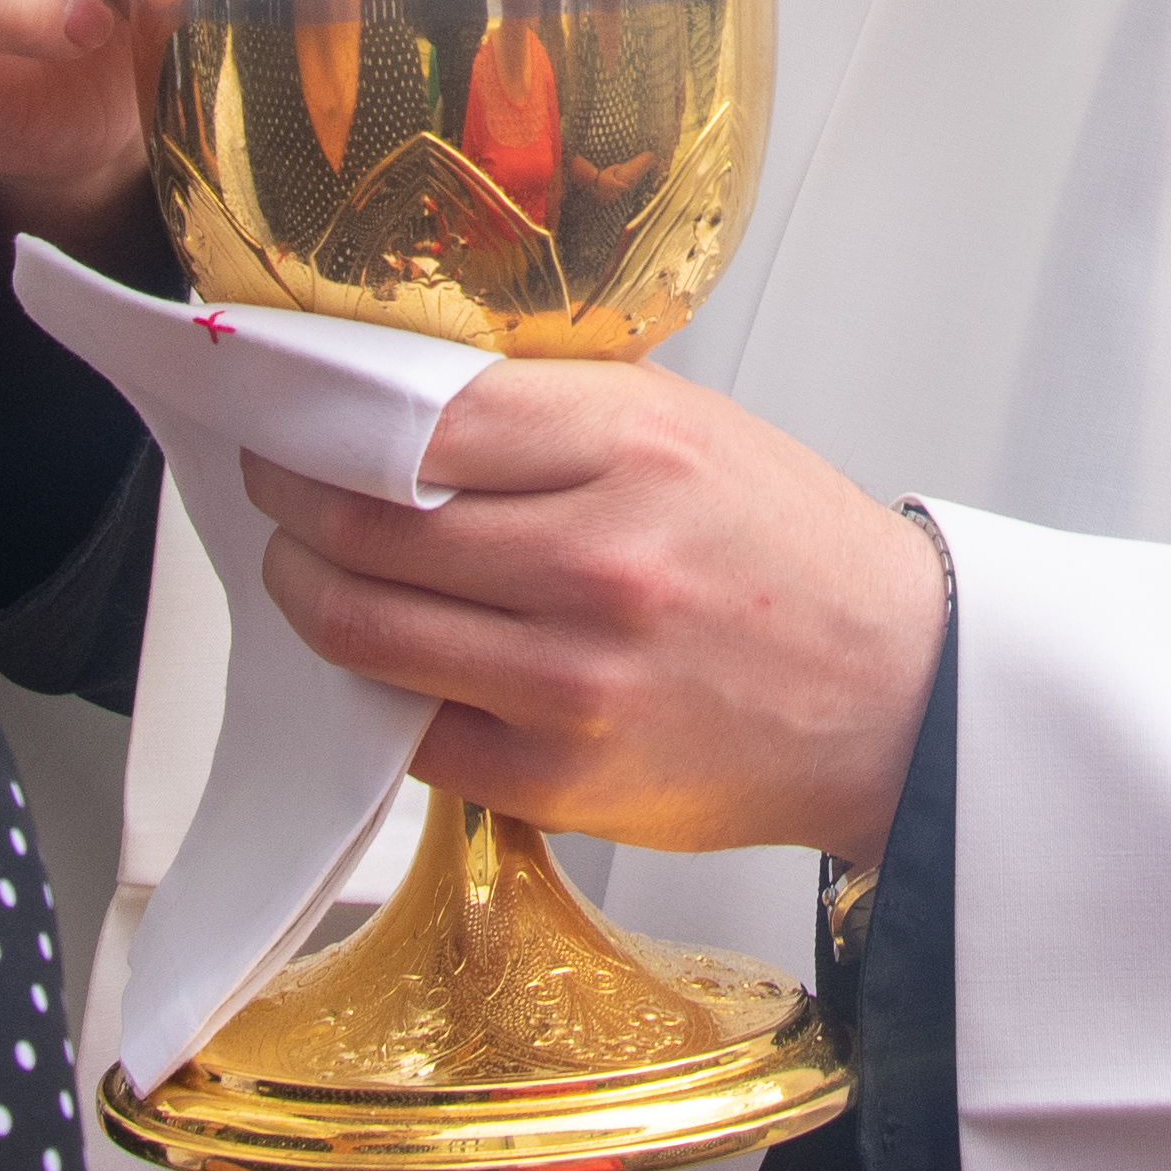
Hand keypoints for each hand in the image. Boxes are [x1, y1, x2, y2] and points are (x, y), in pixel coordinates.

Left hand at [245, 365, 944, 869]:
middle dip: (290, 501)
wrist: (896, 697)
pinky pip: (408, 728)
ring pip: (362, 627)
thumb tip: (399, 390)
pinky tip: (385, 653)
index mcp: (635, 448)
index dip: (324, 416)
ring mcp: (572, 682)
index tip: (292, 411)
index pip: (419, 418)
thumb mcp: (691, 429)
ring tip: (302, 566)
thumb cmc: (788, 554)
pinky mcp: (557, 779)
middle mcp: (598, 563)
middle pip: (366, 523)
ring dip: (304, 591)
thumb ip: (552, 408)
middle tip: (275, 485)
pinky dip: (375, 688)